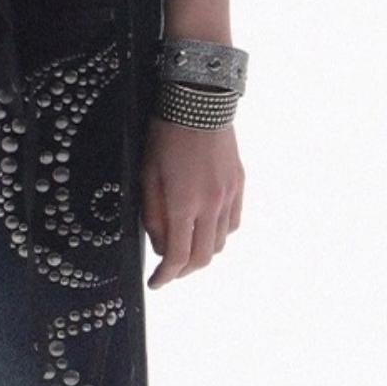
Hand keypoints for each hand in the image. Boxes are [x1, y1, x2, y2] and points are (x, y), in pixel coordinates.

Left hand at [139, 115, 243, 288]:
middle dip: (184, 271)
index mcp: (184, 203)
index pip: (178, 256)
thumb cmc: (166, 135)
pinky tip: (206, 227)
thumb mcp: (147, 175)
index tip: (157, 282)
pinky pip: (233, 223)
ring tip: (187, 247)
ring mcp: (229, 196)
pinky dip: (219, 234)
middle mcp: (211, 204)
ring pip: (220, 243)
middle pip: (203, 257)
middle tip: (170, 270)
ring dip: (202, 253)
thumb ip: (153, 215)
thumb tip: (161, 247)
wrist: (200, 103)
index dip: (166, 276)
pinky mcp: (239, 185)